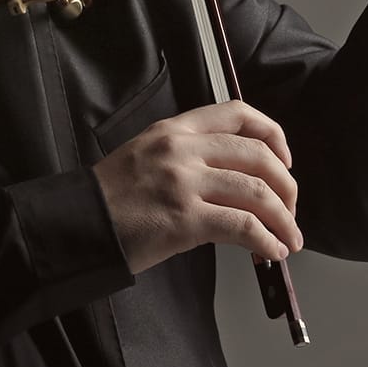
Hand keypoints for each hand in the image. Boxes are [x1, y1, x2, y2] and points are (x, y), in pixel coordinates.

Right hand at [91, 100, 302, 274]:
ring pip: (258, 192)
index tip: (284, 161)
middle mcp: (182, 149)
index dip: (274, 136)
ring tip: (290, 240)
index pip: (238, 114)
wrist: (76, 224)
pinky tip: (271, 253)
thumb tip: (237, 180)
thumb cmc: (110, 198)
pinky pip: (243, 227)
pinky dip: (266, 241)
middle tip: (290, 212)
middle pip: (259, 156)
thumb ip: (188, 155)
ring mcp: (183, 183)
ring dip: (283, 220)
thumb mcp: (146, 155)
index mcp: (174, 129)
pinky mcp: (184, 219)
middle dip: (287, 188)